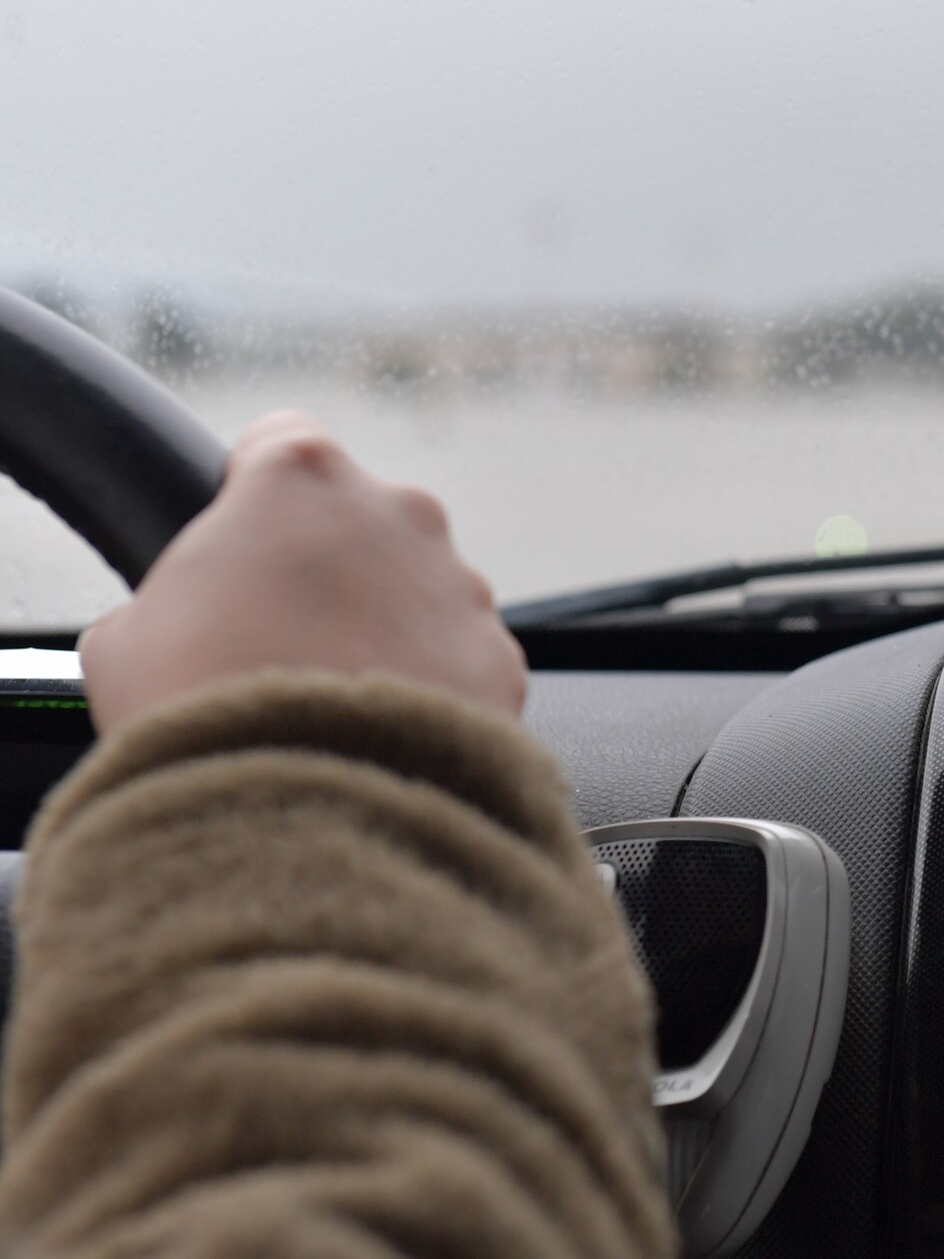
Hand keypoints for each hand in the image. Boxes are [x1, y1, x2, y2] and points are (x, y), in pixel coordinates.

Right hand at [80, 410, 526, 731]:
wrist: (297, 814)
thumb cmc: (198, 710)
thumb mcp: (127, 639)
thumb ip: (166, 600)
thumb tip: (174, 625)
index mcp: (302, 478)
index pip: (283, 443)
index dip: (256, 493)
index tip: (246, 541)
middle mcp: (401, 512)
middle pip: (364, 523)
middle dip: (333, 571)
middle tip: (285, 642)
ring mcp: (463, 585)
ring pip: (423, 593)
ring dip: (389, 631)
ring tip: (336, 702)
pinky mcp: (501, 659)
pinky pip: (463, 663)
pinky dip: (435, 692)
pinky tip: (386, 737)